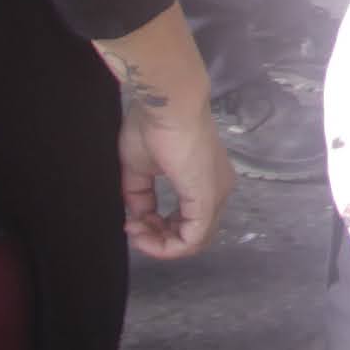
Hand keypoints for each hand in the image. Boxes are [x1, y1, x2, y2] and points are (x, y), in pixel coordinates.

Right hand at [99, 5, 232, 260]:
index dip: (157, 230)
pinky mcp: (207, 200)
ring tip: (135, 227)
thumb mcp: (139, 168)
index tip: (131, 221)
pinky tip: (141, 230)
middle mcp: (218, 191)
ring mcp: (216, 196)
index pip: (188, 223)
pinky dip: (164, 244)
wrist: (167, 105)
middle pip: (192, 236)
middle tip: (132, 227)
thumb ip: (141, 196)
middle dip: (157, 239)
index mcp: (206, 181)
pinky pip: (191, 239)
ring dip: (158, 243)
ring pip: (193, 241)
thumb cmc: (154, 126)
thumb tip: (138, 216)